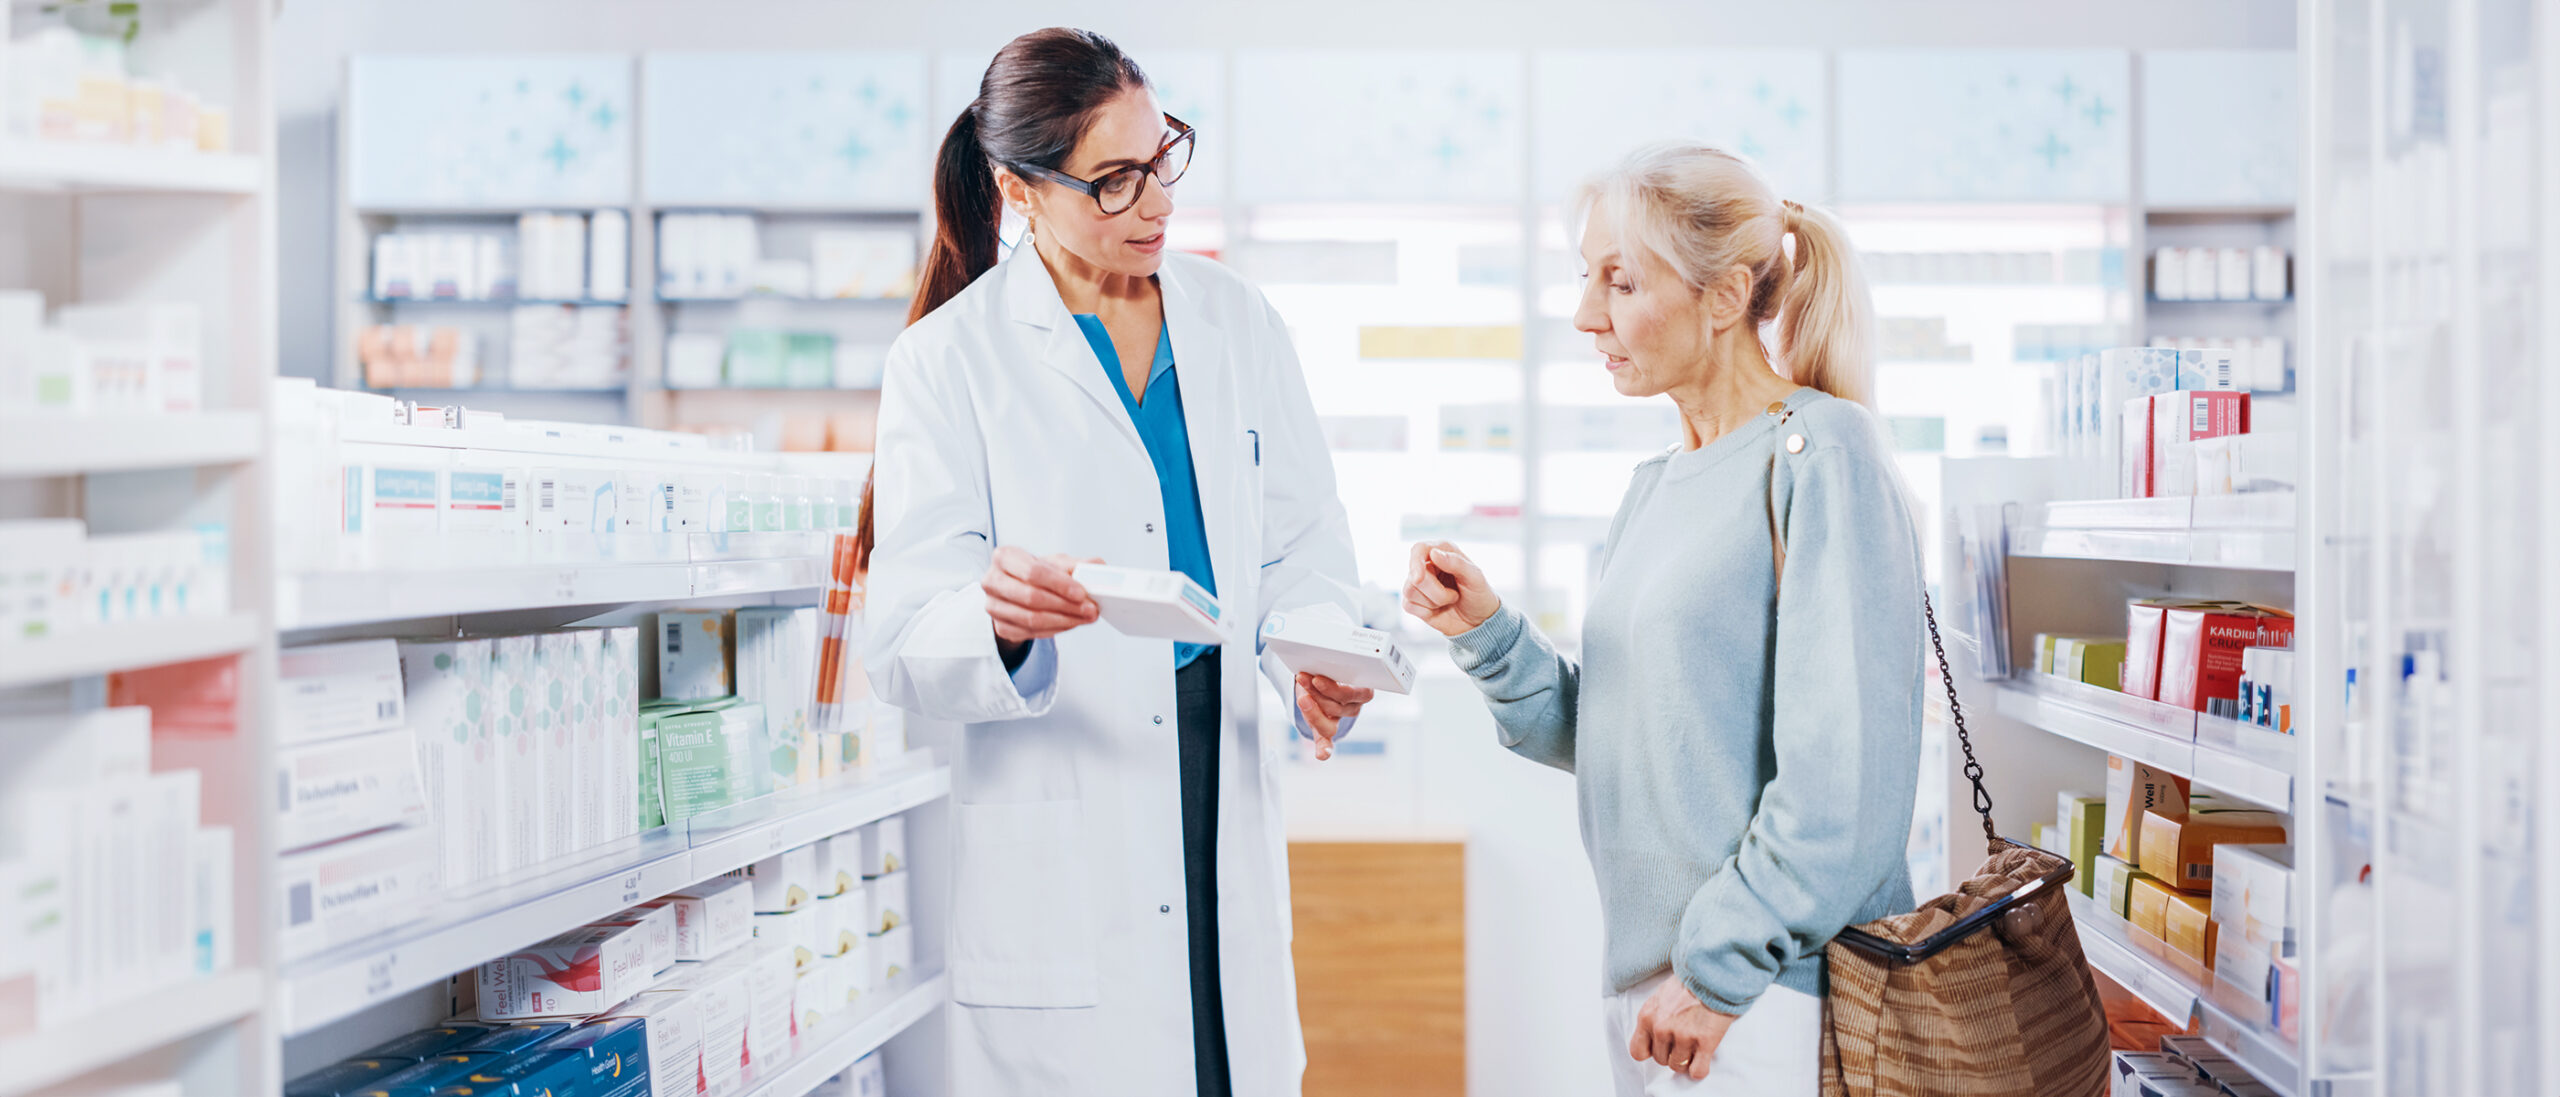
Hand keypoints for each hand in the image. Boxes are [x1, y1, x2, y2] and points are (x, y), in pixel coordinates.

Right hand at [982, 546, 1100, 645]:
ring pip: (1032, 618)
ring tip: (1084, 617)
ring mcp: (993, 606)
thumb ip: (1076, 564)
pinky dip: (1055, 630)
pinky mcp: (1000, 627)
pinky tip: (1070, 623)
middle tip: (1090, 609)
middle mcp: (992, 581)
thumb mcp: (1056, 562)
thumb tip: (1097, 567)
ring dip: (1064, 620)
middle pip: (1032, 597)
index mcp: (1004, 557)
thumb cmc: (1035, 572)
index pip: (1033, 572)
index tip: (1082, 592)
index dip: (1059, 584)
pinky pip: (1031, 633)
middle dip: (1066, 605)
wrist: (1018, 590)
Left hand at [1295, 672, 1372, 760]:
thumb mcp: (1333, 665)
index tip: (1317, 680)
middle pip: (1338, 709)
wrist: (1314, 675)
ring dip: (1310, 710)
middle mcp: (1353, 708)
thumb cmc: (1327, 669)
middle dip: (1316, 694)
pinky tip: (1322, 754)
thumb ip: (1332, 668)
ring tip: (1300, 695)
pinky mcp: (1325, 730)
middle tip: (1303, 680)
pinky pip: (1326, 742)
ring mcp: (1338, 720)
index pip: (1355, 695)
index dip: (1334, 689)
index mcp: (1362, 692)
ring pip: (1329, 724)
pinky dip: (1324, 749)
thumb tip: (1318, 667)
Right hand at [1401, 541, 1500, 636]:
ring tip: (1449, 600)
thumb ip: (1457, 563)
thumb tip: (1434, 553)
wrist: (1478, 621)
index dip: (1416, 562)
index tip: (1419, 579)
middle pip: (1414, 575)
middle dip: (1437, 592)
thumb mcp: (1476, 578)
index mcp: (1443, 551)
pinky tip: (1438, 609)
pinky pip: (1407, 605)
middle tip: (1455, 596)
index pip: (1419, 549)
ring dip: (1434, 601)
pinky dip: (1425, 611)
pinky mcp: (1413, 601)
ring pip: (1409, 590)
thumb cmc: (1479, 595)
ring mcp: (1418, 583)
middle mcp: (1428, 564)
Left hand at [1628, 977, 1739, 1080]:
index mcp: (1647, 1017)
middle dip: (1671, 1053)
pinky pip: (1697, 1071)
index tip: (1661, 1046)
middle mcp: (1662, 1029)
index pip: (1637, 1051)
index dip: (1650, 1051)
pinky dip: (1700, 1069)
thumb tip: (1654, 1035)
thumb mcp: (1660, 996)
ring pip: (1678, 1066)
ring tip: (1694, 1048)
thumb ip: (1654, 1016)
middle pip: (1660, 1059)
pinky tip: (1704, 1059)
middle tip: (1683, 1041)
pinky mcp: (1705, 1042)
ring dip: (1686, 1061)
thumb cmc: (1688, 983)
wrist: (1714, 974)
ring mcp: (1683, 1037)